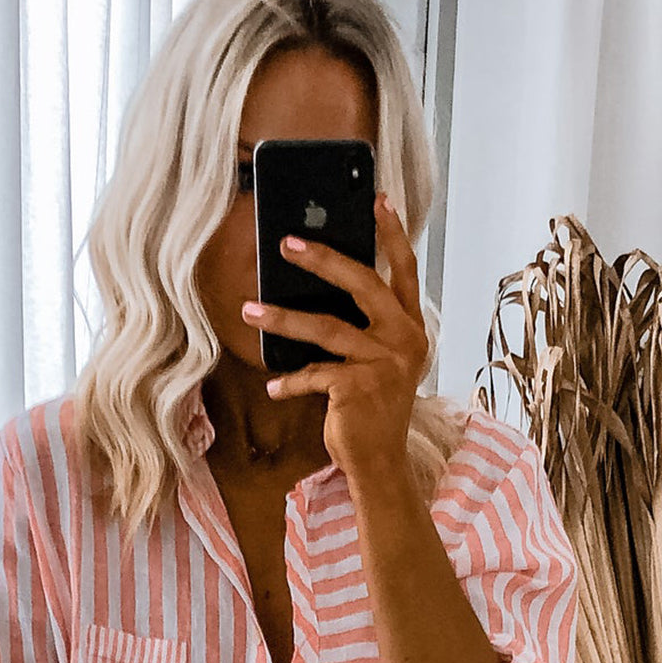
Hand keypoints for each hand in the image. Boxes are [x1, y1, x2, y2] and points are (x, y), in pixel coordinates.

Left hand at [240, 191, 428, 486]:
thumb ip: (365, 329)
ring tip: (249, 310)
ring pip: (326, 328)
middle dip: (322, 259)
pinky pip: (314, 373)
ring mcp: (383, 364)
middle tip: (286, 243)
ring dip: (282, 319)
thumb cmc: (373, 410)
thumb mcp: (379, 364)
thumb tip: (323, 291)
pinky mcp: (359, 389)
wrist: (381, 462)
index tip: (377, 200)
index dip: (392, 235)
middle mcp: (404, 340)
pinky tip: (274, 386)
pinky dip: (290, 381)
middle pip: (363, 284)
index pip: (404, 272)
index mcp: (412, 328)